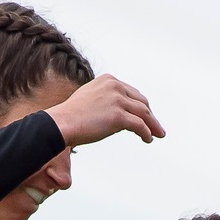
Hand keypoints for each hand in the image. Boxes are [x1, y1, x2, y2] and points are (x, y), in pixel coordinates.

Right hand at [46, 74, 165, 146]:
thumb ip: (105, 101)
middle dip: (150, 115)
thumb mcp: (90, 99)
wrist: (61, 123)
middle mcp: (115, 86)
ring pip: (143, 113)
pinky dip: (146, 133)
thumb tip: (121, 116)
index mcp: (108, 80)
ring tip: (157, 135)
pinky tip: (148, 139)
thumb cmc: (72, 116)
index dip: (141, 105)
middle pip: (141, 101)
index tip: (146, 115)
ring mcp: (117, 100)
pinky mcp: (118, 116)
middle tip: (156, 127)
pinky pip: (139, 125)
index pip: (132, 92)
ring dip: (152, 125)